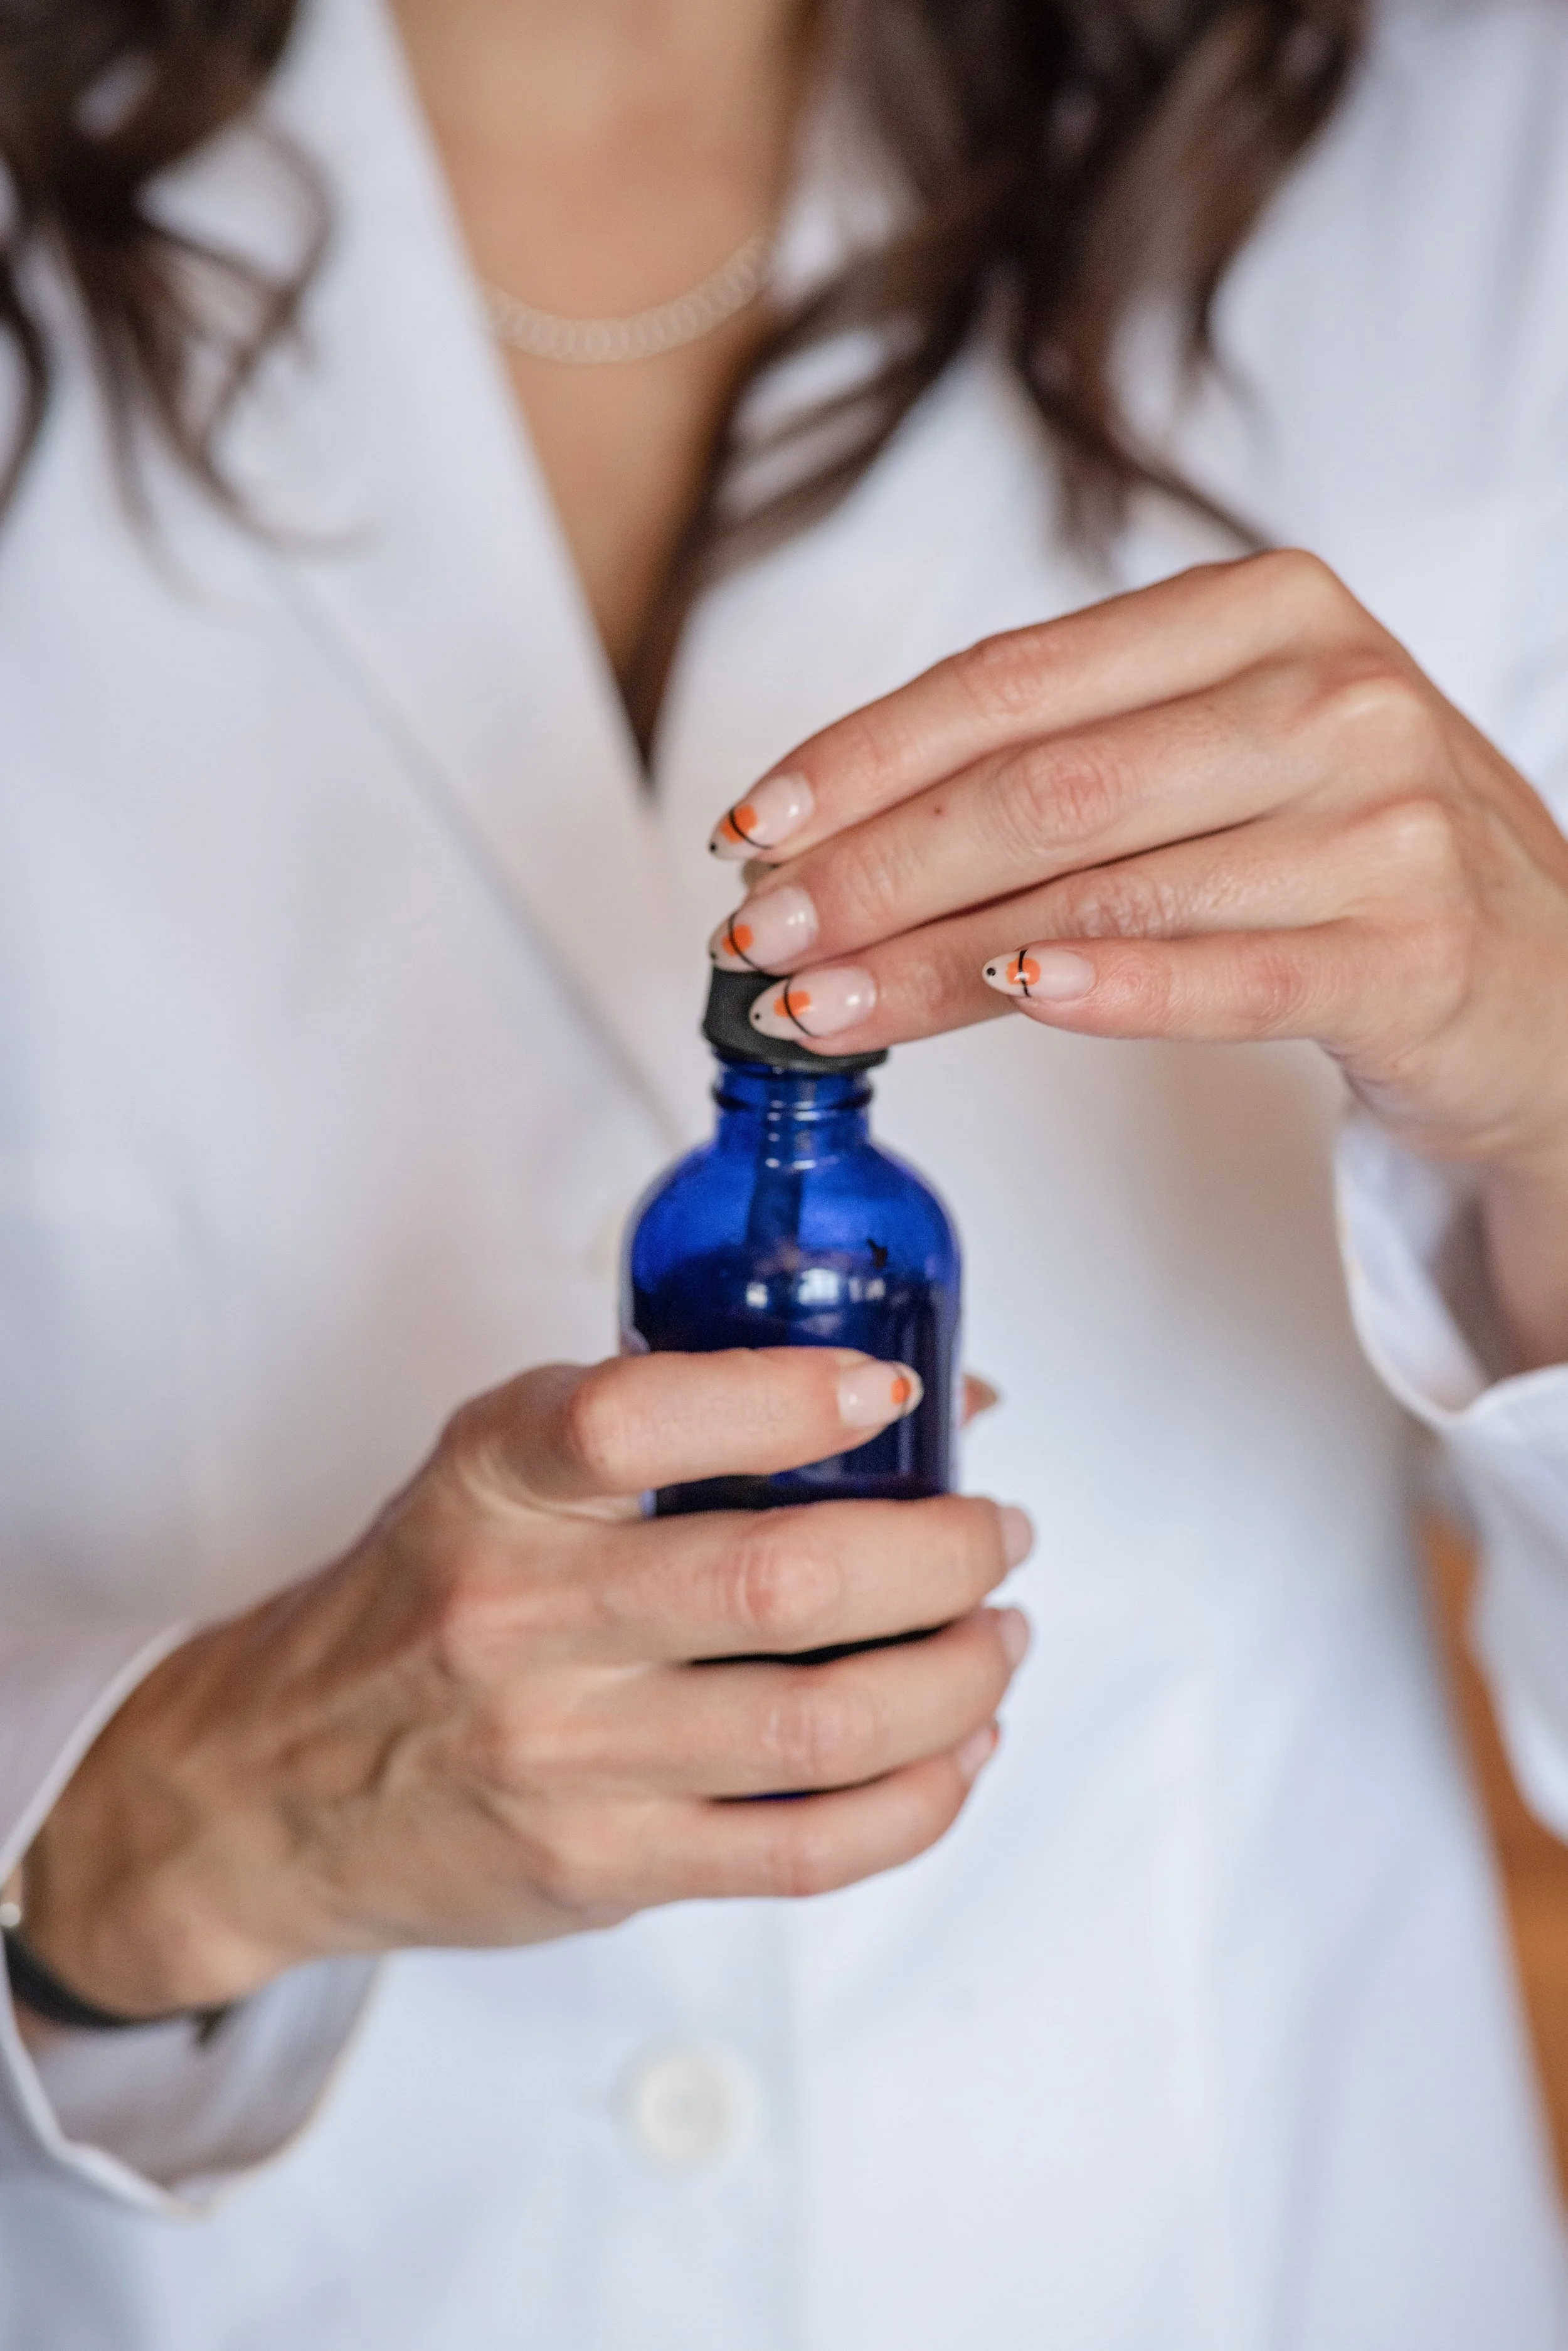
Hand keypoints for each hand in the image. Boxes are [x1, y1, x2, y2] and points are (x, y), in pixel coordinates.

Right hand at [17, 1350, 1029, 2018]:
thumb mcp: (506, 1469)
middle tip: (999, 1534)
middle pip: (779, 1580)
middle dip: (941, 1553)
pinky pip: (806, 1847)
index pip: (636, 1420)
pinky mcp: (602, 1867)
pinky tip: (957, 1747)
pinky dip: (919, 1797)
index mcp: (494, 1484)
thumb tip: (931, 1405)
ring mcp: (563, 1756)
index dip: (786, 1397)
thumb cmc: (427, 1597)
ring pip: (821, 1723)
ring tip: (998, 1635)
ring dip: (958, 1677)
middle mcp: (521, 1617)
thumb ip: (686, 1424)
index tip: (892, 1389)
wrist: (273, 1786)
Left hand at [708, 552, 1567, 1365]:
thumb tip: (841, 839)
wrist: (1549, 977)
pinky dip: (1107, 991)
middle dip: (871, 869)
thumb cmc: (1355, 857)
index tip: (754, 825)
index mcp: (1261, 612)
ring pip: (1102, 892)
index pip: (1015, 682)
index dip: (864, 756)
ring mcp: (1381, 821)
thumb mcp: (1227, 757)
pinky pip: (1225, 974)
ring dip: (933, 958)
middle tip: (758, 935)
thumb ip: (1075, 764)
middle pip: (1041, 788)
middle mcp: (1328, 696)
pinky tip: (1007, 1002)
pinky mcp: (1410, 950)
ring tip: (818, 1006)